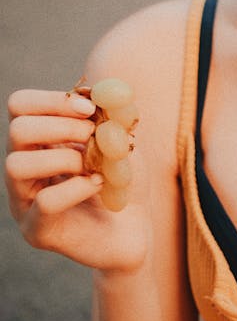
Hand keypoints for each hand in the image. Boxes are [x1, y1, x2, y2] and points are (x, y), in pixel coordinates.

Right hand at [6, 88, 148, 270]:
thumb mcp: (123, 138)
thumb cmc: (124, 178)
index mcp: (37, 140)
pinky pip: (45, 202)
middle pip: (16, 129)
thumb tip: (107, 89)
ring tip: (91, 165)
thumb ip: (114, 112)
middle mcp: (22, 168)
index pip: (19, 105)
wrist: (136, 226)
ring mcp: (24, 200)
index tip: (90, 108)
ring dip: (64, 157)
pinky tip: (98, 185)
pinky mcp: (36, 230)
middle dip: (62, 126)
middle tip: (92, 136)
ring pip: (17, 164)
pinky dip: (77, 187)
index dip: (53, 100)